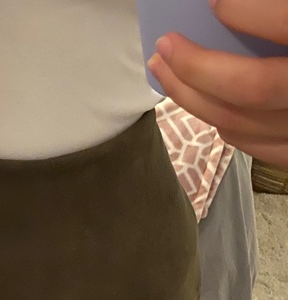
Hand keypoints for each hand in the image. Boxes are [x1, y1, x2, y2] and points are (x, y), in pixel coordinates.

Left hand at [148, 0, 287, 167]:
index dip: (248, 13)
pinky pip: (256, 145)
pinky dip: (224, 124)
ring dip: (193, 98)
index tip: (216, 4)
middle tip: (164, 46)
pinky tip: (206, 104)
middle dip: (197, 66)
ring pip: (242, 122)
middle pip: (252, 87)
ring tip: (166, 72)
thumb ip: (284, 14)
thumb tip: (233, 6)